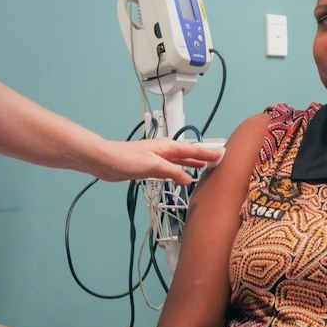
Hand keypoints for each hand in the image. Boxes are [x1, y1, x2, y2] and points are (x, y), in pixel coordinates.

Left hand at [90, 138, 222, 183]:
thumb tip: (189, 179)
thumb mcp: (153, 166)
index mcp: (168, 147)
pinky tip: (181, 176)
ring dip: (191, 163)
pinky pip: (170, 170)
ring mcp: (157, 160)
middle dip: (202, 157)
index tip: (221, 154)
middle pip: (188, 154)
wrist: (105, 161)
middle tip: (217, 161)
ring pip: (179, 162)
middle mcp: (164, 152)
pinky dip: (178, 172)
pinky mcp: (149, 168)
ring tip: (204, 167)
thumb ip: (173, 172)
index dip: (207, 153)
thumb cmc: (126, 159)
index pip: (192, 150)